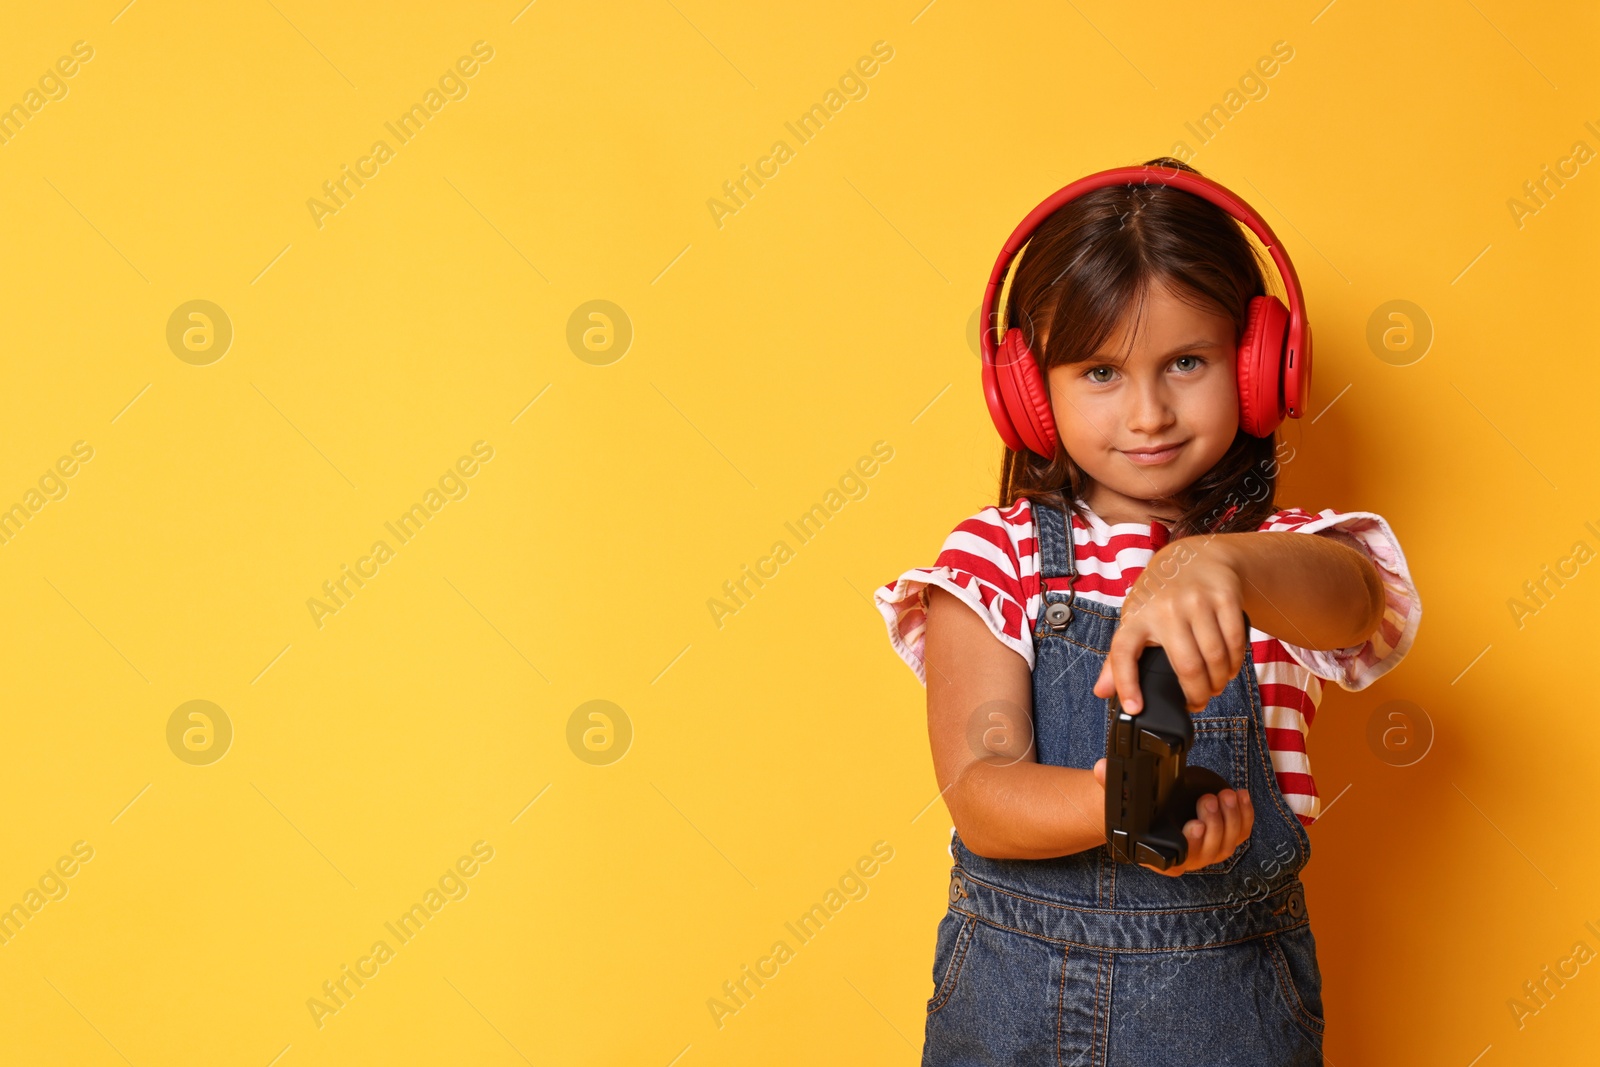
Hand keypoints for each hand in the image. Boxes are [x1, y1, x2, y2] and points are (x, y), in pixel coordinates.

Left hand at [1092, 536, 1247, 713]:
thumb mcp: (1136, 620)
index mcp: (1136, 617)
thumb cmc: (1161, 596)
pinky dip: (1234, 663)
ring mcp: (1196, 601)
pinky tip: (1228, 668)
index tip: (1135, 708)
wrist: (1195, 557)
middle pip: (1187, 666)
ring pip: (1214, 658)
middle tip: (1199, 702)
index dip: (1126, 684)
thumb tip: (1102, 692)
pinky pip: (1234, 642)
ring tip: (1215, 686)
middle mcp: (1164, 608)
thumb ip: (1119, 658)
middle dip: (1197, 695)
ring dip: (1219, 682)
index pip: (1123, 653)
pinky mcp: (1224, 597)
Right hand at [1092, 760, 1252, 875]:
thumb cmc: (1134, 807)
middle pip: (1209, 851)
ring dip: (1232, 818)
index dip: (1191, 846)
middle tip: (1207, 799)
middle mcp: (1186, 859)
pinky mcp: (1224, 838)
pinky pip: (1241, 833)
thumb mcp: (1119, 796)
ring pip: (1228, 843)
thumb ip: (1110, 783)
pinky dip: (1245, 816)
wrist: (1147, 809)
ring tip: (1226, 794)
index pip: (1179, 859)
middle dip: (1214, 824)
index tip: (1194, 827)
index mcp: (1160, 856)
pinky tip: (1241, 795)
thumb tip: (1102, 768)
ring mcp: (1207, 851)